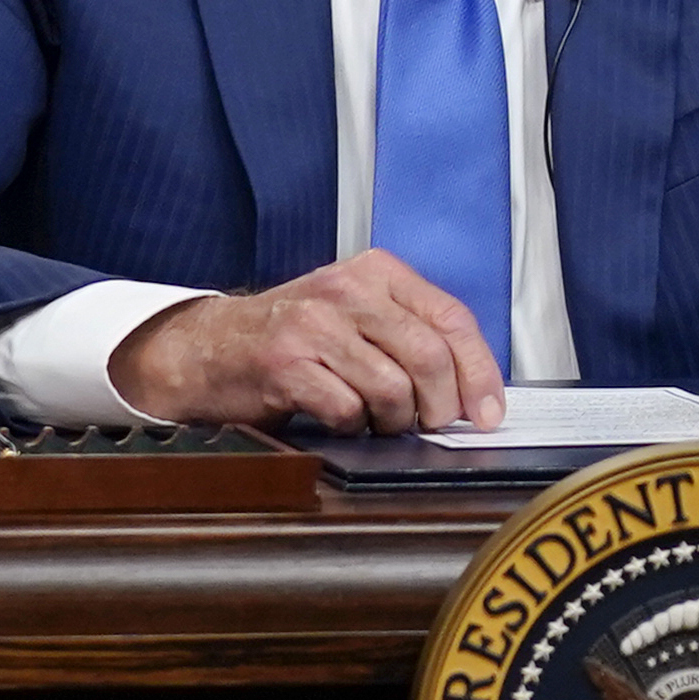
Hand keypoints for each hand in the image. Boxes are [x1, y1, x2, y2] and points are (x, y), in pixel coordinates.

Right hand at [109, 253, 501, 433]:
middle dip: (441, 406)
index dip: (479, 371)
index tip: (488, 412)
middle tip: (432, 426)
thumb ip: (411, 337)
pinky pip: (346, 409)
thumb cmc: (295, 336)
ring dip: (394, 421)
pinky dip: (352, 427)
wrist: (210, 347)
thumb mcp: (357, 315)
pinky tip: (341, 419)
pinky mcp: (286, 363)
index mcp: (377, 272)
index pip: (452, 318)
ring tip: (378, 422)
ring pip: (392, 388)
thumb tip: (472, 390)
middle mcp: (348, 290)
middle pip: (429, 356)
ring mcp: (315, 325)